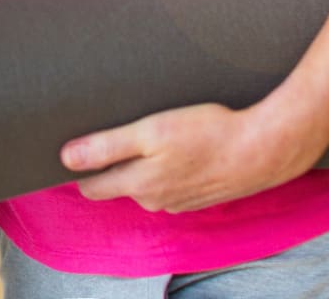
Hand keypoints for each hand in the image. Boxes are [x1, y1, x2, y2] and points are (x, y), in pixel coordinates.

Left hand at [60, 101, 328, 213]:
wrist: (262, 148)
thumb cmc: (206, 133)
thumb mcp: (149, 132)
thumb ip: (106, 147)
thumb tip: (66, 159)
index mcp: (138, 186)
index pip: (92, 186)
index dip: (81, 166)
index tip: (76, 144)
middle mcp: (155, 200)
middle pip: (118, 184)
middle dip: (111, 162)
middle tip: (116, 128)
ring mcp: (179, 201)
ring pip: (147, 182)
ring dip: (144, 163)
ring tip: (152, 134)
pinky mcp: (199, 194)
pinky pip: (172, 182)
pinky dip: (170, 166)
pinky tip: (181, 145)